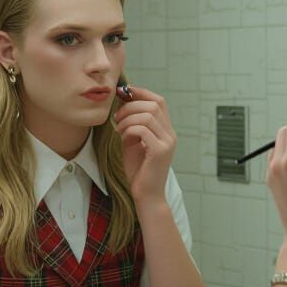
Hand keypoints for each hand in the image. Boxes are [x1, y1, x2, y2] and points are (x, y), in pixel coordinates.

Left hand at [113, 84, 175, 203]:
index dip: (141, 92)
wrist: (146, 195)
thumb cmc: (139, 170)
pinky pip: (143, 130)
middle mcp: (170, 134)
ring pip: (148, 115)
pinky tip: (122, 137)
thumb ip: (132, 124)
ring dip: (128, 118)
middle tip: (117, 117)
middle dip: (131, 105)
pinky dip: (129, 129)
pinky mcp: (160, 151)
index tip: (123, 92)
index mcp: (166, 131)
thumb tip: (123, 103)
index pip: (159, 101)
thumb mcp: (133, 142)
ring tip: (119, 128)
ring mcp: (167, 142)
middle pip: (154, 104)